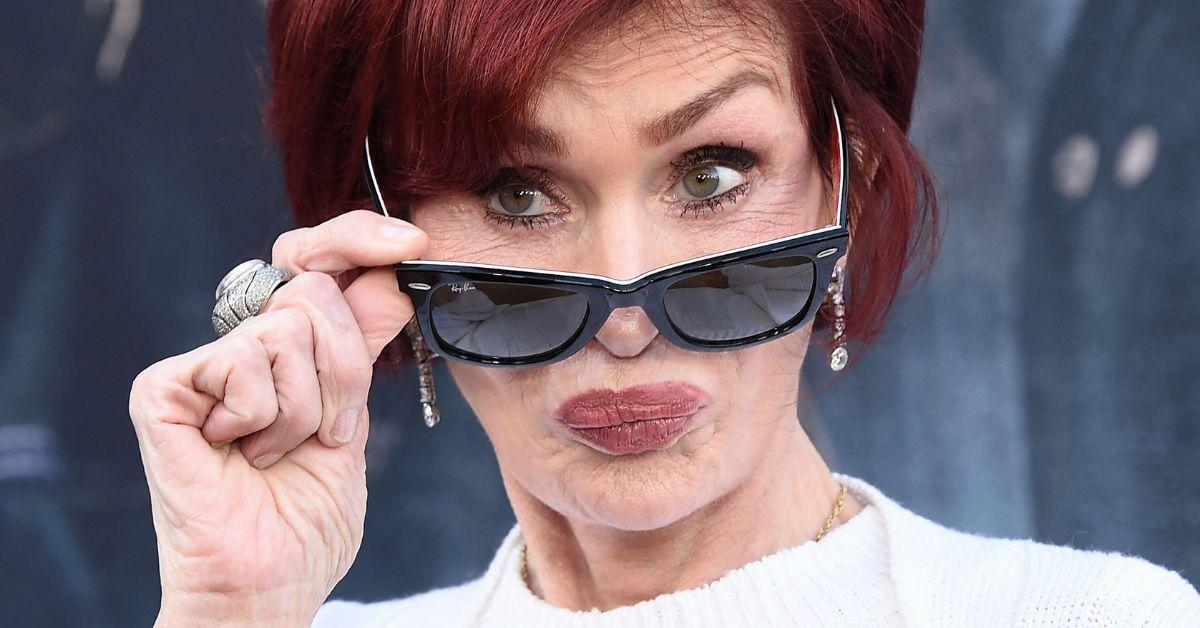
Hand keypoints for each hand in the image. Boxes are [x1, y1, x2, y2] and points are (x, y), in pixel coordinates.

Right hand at [128, 210, 427, 625]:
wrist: (268, 580)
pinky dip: (262, 419)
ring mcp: (202, 365)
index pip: (317, 265)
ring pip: (289, 330)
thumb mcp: (352, 420)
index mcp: (286, 351)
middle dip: (343, 373)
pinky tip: (237, 453)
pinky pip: (245, 362)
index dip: (358, 242)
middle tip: (324, 432)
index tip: (411, 242)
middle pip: (314, 296)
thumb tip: (386, 278)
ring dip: (305, 409)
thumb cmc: (304, 517)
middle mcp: (242, 346)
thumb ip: (360, 348)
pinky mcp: (164, 387)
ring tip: (276, 452)